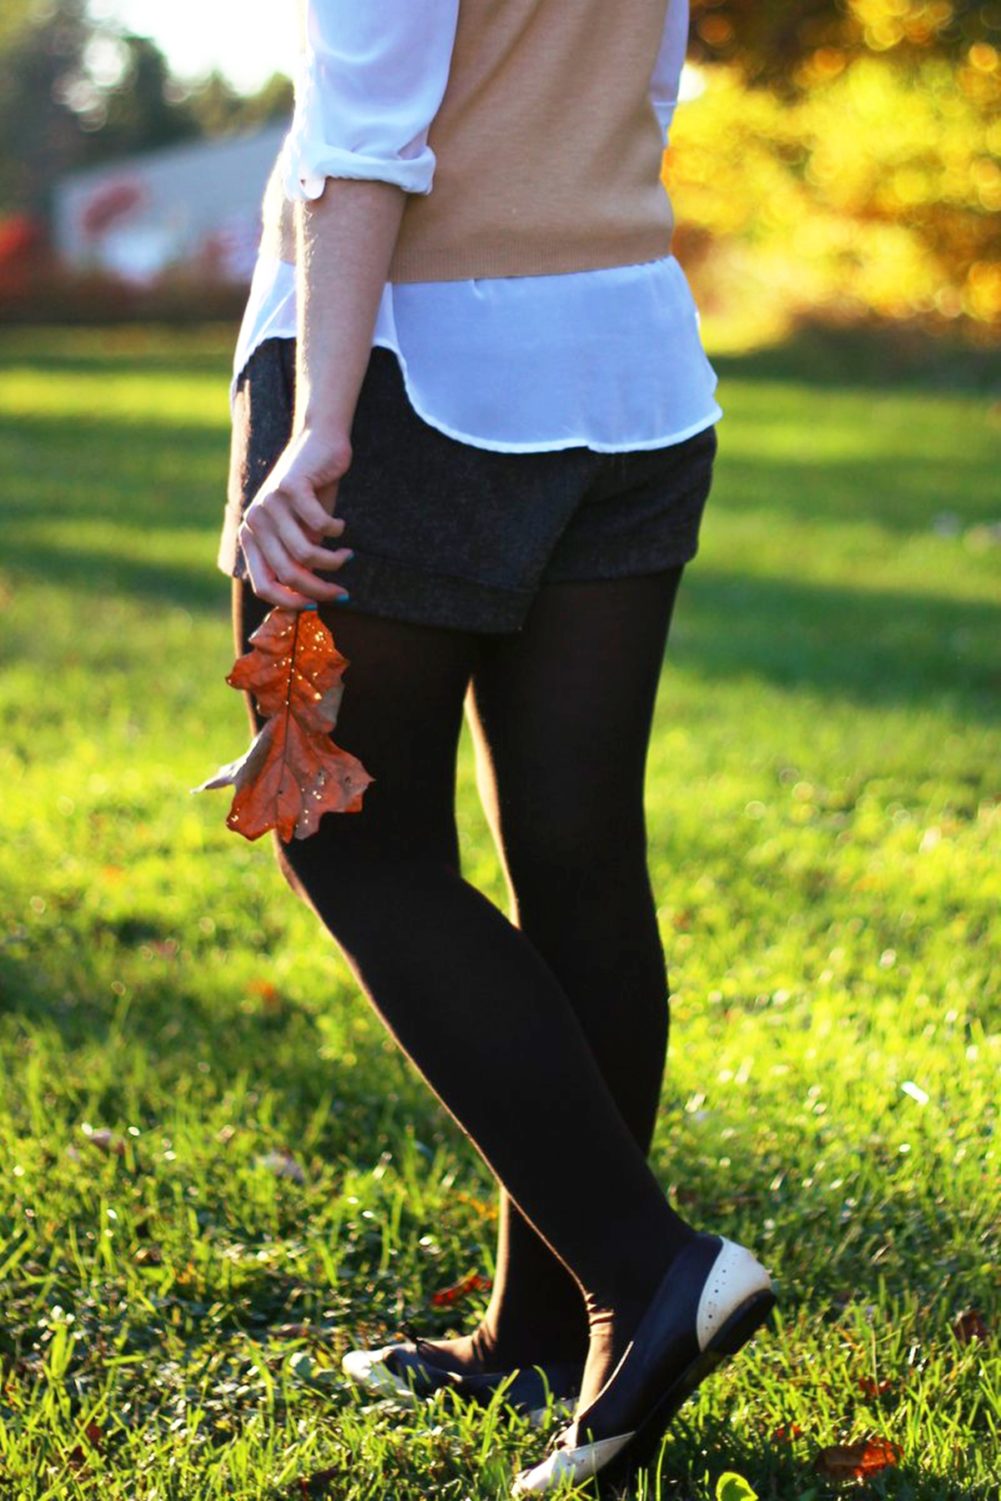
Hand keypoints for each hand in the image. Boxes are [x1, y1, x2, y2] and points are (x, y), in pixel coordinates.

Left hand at [238, 428, 354, 608]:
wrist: (319, 442)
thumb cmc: (312, 492)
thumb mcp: (301, 531)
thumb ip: (298, 559)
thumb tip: (308, 599)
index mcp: (251, 536)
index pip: (263, 585)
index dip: (290, 602)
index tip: (316, 605)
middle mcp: (254, 521)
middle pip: (288, 573)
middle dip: (320, 589)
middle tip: (342, 592)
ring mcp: (269, 503)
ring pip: (306, 553)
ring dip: (333, 560)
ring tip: (347, 555)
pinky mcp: (291, 487)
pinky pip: (320, 526)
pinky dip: (337, 531)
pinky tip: (341, 524)